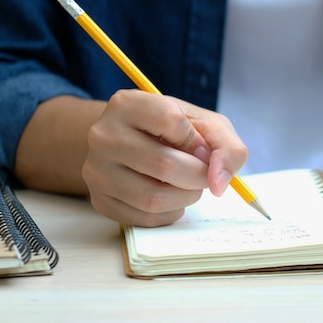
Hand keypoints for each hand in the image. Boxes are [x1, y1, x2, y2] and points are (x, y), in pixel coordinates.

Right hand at [82, 89, 247, 226]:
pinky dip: (171, 212)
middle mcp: (103, 135)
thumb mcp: (204, 124)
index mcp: (127, 104)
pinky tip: (171, 196)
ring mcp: (96, 170)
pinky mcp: (99, 200)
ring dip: (186, 197)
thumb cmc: (173, 132)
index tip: (201, 147)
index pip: (170, 120)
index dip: (197, 140)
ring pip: (154, 198)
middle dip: (199, 176)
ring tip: (188, 185)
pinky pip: (145, 218)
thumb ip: (226, 146)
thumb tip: (219, 183)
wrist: (132, 143)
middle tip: (205, 174)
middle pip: (165, 165)